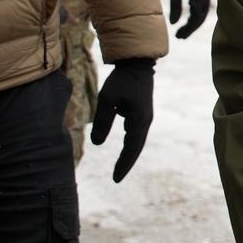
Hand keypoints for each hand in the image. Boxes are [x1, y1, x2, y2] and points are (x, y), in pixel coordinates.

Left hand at [91, 57, 154, 181]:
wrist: (137, 64)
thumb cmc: (122, 80)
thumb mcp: (108, 99)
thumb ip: (103, 121)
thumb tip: (97, 143)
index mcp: (139, 120)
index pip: (131, 148)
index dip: (123, 164)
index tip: (115, 179)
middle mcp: (144, 121)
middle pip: (136, 148)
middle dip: (126, 163)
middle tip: (116, 178)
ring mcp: (143, 117)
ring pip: (136, 141)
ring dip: (128, 154)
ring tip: (119, 167)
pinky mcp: (140, 112)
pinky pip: (134, 132)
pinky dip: (129, 143)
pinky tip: (124, 147)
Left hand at [167, 0, 209, 39]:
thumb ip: (175, 6)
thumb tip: (173, 24)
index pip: (196, 19)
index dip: (187, 29)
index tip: (177, 35)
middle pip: (200, 20)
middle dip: (189, 30)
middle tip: (178, 37)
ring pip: (201, 17)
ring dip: (192, 26)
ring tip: (181, 33)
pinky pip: (201, 12)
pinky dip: (194, 20)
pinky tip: (186, 23)